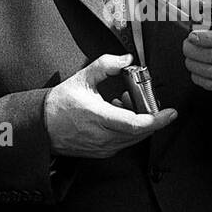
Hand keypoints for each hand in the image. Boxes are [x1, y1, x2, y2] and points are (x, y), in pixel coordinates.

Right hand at [45, 53, 177, 157]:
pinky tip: (118, 114)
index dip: (157, 120)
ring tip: (125, 103)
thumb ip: (106, 65)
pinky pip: (124, 143)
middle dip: (149, 116)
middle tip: (143, 98)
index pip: (135, 124)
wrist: (41, 125)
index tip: (170, 112)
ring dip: (138, 121)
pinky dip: (129, 129)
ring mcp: (102, 148)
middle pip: (140, 132)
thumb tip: (126, 59)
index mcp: (98, 117)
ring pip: (133, 138)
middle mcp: (102, 137)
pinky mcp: (101, 152)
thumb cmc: (59, 104)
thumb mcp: (83, 77)